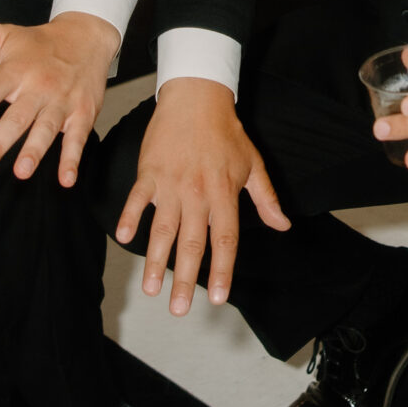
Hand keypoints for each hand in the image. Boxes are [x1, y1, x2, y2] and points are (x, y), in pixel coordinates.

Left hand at [0, 5, 119, 185]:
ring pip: (47, 129)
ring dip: (35, 151)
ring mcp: (62, 101)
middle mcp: (38, 87)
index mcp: (15, 71)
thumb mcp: (5, 34)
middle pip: (17, 117)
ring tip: (21, 172)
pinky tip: (66, 180)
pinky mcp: (83, 113)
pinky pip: (77, 139)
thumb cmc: (40, 43)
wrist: (89, 36)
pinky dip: (72, 159)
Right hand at [115, 77, 289, 312]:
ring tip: (151, 290)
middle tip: (179, 309)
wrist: (197, 97)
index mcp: (224, 193)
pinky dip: (129, 219)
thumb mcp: (253, 164)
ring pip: (162, 230)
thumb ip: (266, 199)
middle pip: (192, 243)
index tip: (216, 297)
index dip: (221, 270)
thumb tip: (283, 225)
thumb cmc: (226, 132)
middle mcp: (197, 193)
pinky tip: (124, 239)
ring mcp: (171, 184)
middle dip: (185, 280)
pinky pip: (137, 200)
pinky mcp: (149, 172)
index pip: (224, 239)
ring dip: (155, 262)